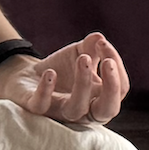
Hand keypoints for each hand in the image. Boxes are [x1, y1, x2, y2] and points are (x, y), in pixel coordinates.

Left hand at [0, 32, 129, 125]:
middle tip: (107, 63)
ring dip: (82, 83)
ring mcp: (60, 111)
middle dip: (111, 87)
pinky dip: (47, 89)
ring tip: (83, 58)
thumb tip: (100, 38)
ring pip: (76, 108)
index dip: (117, 67)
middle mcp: (85, 111)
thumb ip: (92, 46)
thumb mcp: (79, 53)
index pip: (120, 89)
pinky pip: (42, 105)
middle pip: (107, 110)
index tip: (103, 44)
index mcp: (100, 98)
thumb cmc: (62, 68)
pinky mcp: (38, 109)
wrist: (28, 75)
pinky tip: (50, 72)